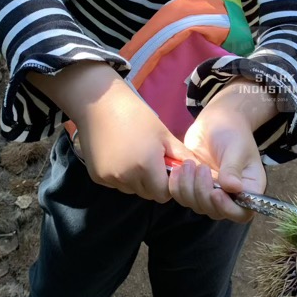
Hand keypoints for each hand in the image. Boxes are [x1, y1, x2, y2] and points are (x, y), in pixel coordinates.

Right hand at [28, 63, 191, 201]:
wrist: (100, 103)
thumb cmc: (136, 115)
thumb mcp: (164, 134)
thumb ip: (182, 156)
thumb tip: (200, 170)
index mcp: (146, 165)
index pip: (164, 194)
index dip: (169, 184)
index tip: (167, 170)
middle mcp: (127, 177)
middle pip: (148, 194)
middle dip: (154, 183)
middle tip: (152, 161)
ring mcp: (110, 178)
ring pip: (132, 190)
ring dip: (137, 181)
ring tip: (135, 156)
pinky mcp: (97, 177)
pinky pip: (116, 184)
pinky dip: (121, 176)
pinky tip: (120, 156)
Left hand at [168, 79, 274, 222]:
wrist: (217, 120)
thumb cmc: (233, 131)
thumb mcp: (236, 147)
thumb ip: (233, 168)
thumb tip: (233, 188)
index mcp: (249, 188)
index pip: (242, 212)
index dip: (228, 209)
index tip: (215, 193)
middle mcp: (231, 195)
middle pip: (216, 212)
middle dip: (203, 193)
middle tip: (201, 168)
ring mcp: (211, 192)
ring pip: (197, 206)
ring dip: (188, 188)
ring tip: (188, 164)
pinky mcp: (194, 186)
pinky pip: (183, 197)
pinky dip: (177, 187)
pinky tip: (177, 169)